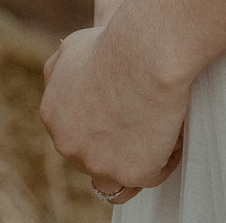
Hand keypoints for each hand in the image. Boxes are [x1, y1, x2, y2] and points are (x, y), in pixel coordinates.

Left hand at [39, 25, 187, 201]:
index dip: (99, 132)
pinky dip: (163, 159)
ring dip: (134, 165)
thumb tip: (62, 83)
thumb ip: (60, 72)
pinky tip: (172, 133)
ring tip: (157, 140)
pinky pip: (151, 176)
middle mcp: (68, 145)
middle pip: (92, 161)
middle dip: (115, 150)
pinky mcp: (131, 174)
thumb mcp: (72, 49)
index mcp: (52, 117)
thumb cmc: (115, 44)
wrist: (145, 54)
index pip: (74, 137)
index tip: (122, 118)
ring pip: (116, 180)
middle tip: (143, 127)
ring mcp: (98, 163)